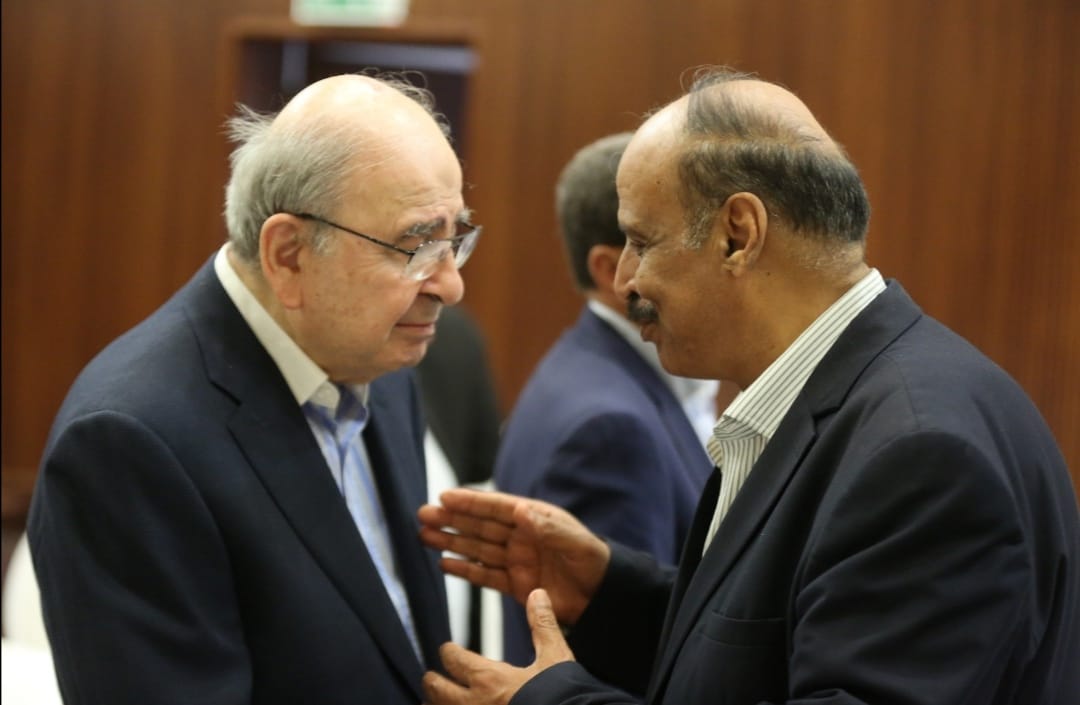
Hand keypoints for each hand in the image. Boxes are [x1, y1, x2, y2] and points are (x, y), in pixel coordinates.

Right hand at [418, 488, 609, 625]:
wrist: (603, 596)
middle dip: (452, 519)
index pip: (497, 507)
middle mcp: (520, 536)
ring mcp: (516, 560)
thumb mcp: (574, 541)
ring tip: (424, 535)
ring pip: (476, 548)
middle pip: (480, 526)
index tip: (445, 496)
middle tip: (423, 514)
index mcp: (534, 518)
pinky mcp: (515, 584)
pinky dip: (464, 569)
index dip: (471, 502)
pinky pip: (484, 575)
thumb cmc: (593, 560)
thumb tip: (521, 511)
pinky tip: (444, 563)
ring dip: (451, 542)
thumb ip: (548, 528)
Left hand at [423, 589, 574, 704]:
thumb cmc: (562, 695)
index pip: (455, 661)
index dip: (449, 652)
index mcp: (489, 679)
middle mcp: (474, 704)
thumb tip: (538, 593)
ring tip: (431, 701)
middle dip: (433, 681)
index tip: (447, 648)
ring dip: (434, 704)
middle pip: (438, 690)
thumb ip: (542, 624)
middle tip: (430, 676)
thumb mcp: (555, 657)